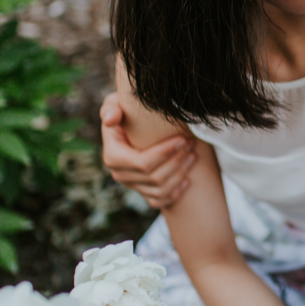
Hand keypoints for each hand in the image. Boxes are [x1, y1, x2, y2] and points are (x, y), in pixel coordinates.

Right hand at [99, 93, 194, 208]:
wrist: (130, 126)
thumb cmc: (126, 111)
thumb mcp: (115, 104)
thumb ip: (111, 108)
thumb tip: (112, 118)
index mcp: (112, 156)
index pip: (142, 162)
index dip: (164, 153)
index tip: (182, 138)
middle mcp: (120, 175)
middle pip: (154, 177)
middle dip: (176, 160)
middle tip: (191, 143)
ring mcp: (132, 186)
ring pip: (160, 189)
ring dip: (180, 173)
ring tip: (193, 154)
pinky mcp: (142, 193)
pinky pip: (160, 201)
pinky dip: (175, 193)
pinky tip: (187, 179)